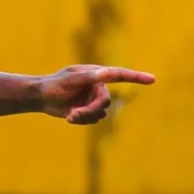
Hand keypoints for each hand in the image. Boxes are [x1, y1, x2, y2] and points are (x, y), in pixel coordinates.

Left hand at [38, 65, 154, 124]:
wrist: (41, 97)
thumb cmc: (54, 85)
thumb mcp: (70, 80)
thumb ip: (89, 77)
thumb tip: (106, 72)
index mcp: (96, 74)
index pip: (120, 75)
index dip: (136, 77)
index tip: (152, 79)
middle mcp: (98, 86)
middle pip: (106, 102)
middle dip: (91, 110)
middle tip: (75, 114)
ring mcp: (94, 99)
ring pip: (101, 113)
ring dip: (86, 117)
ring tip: (70, 116)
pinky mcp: (89, 110)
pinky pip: (94, 119)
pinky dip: (83, 120)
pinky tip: (71, 117)